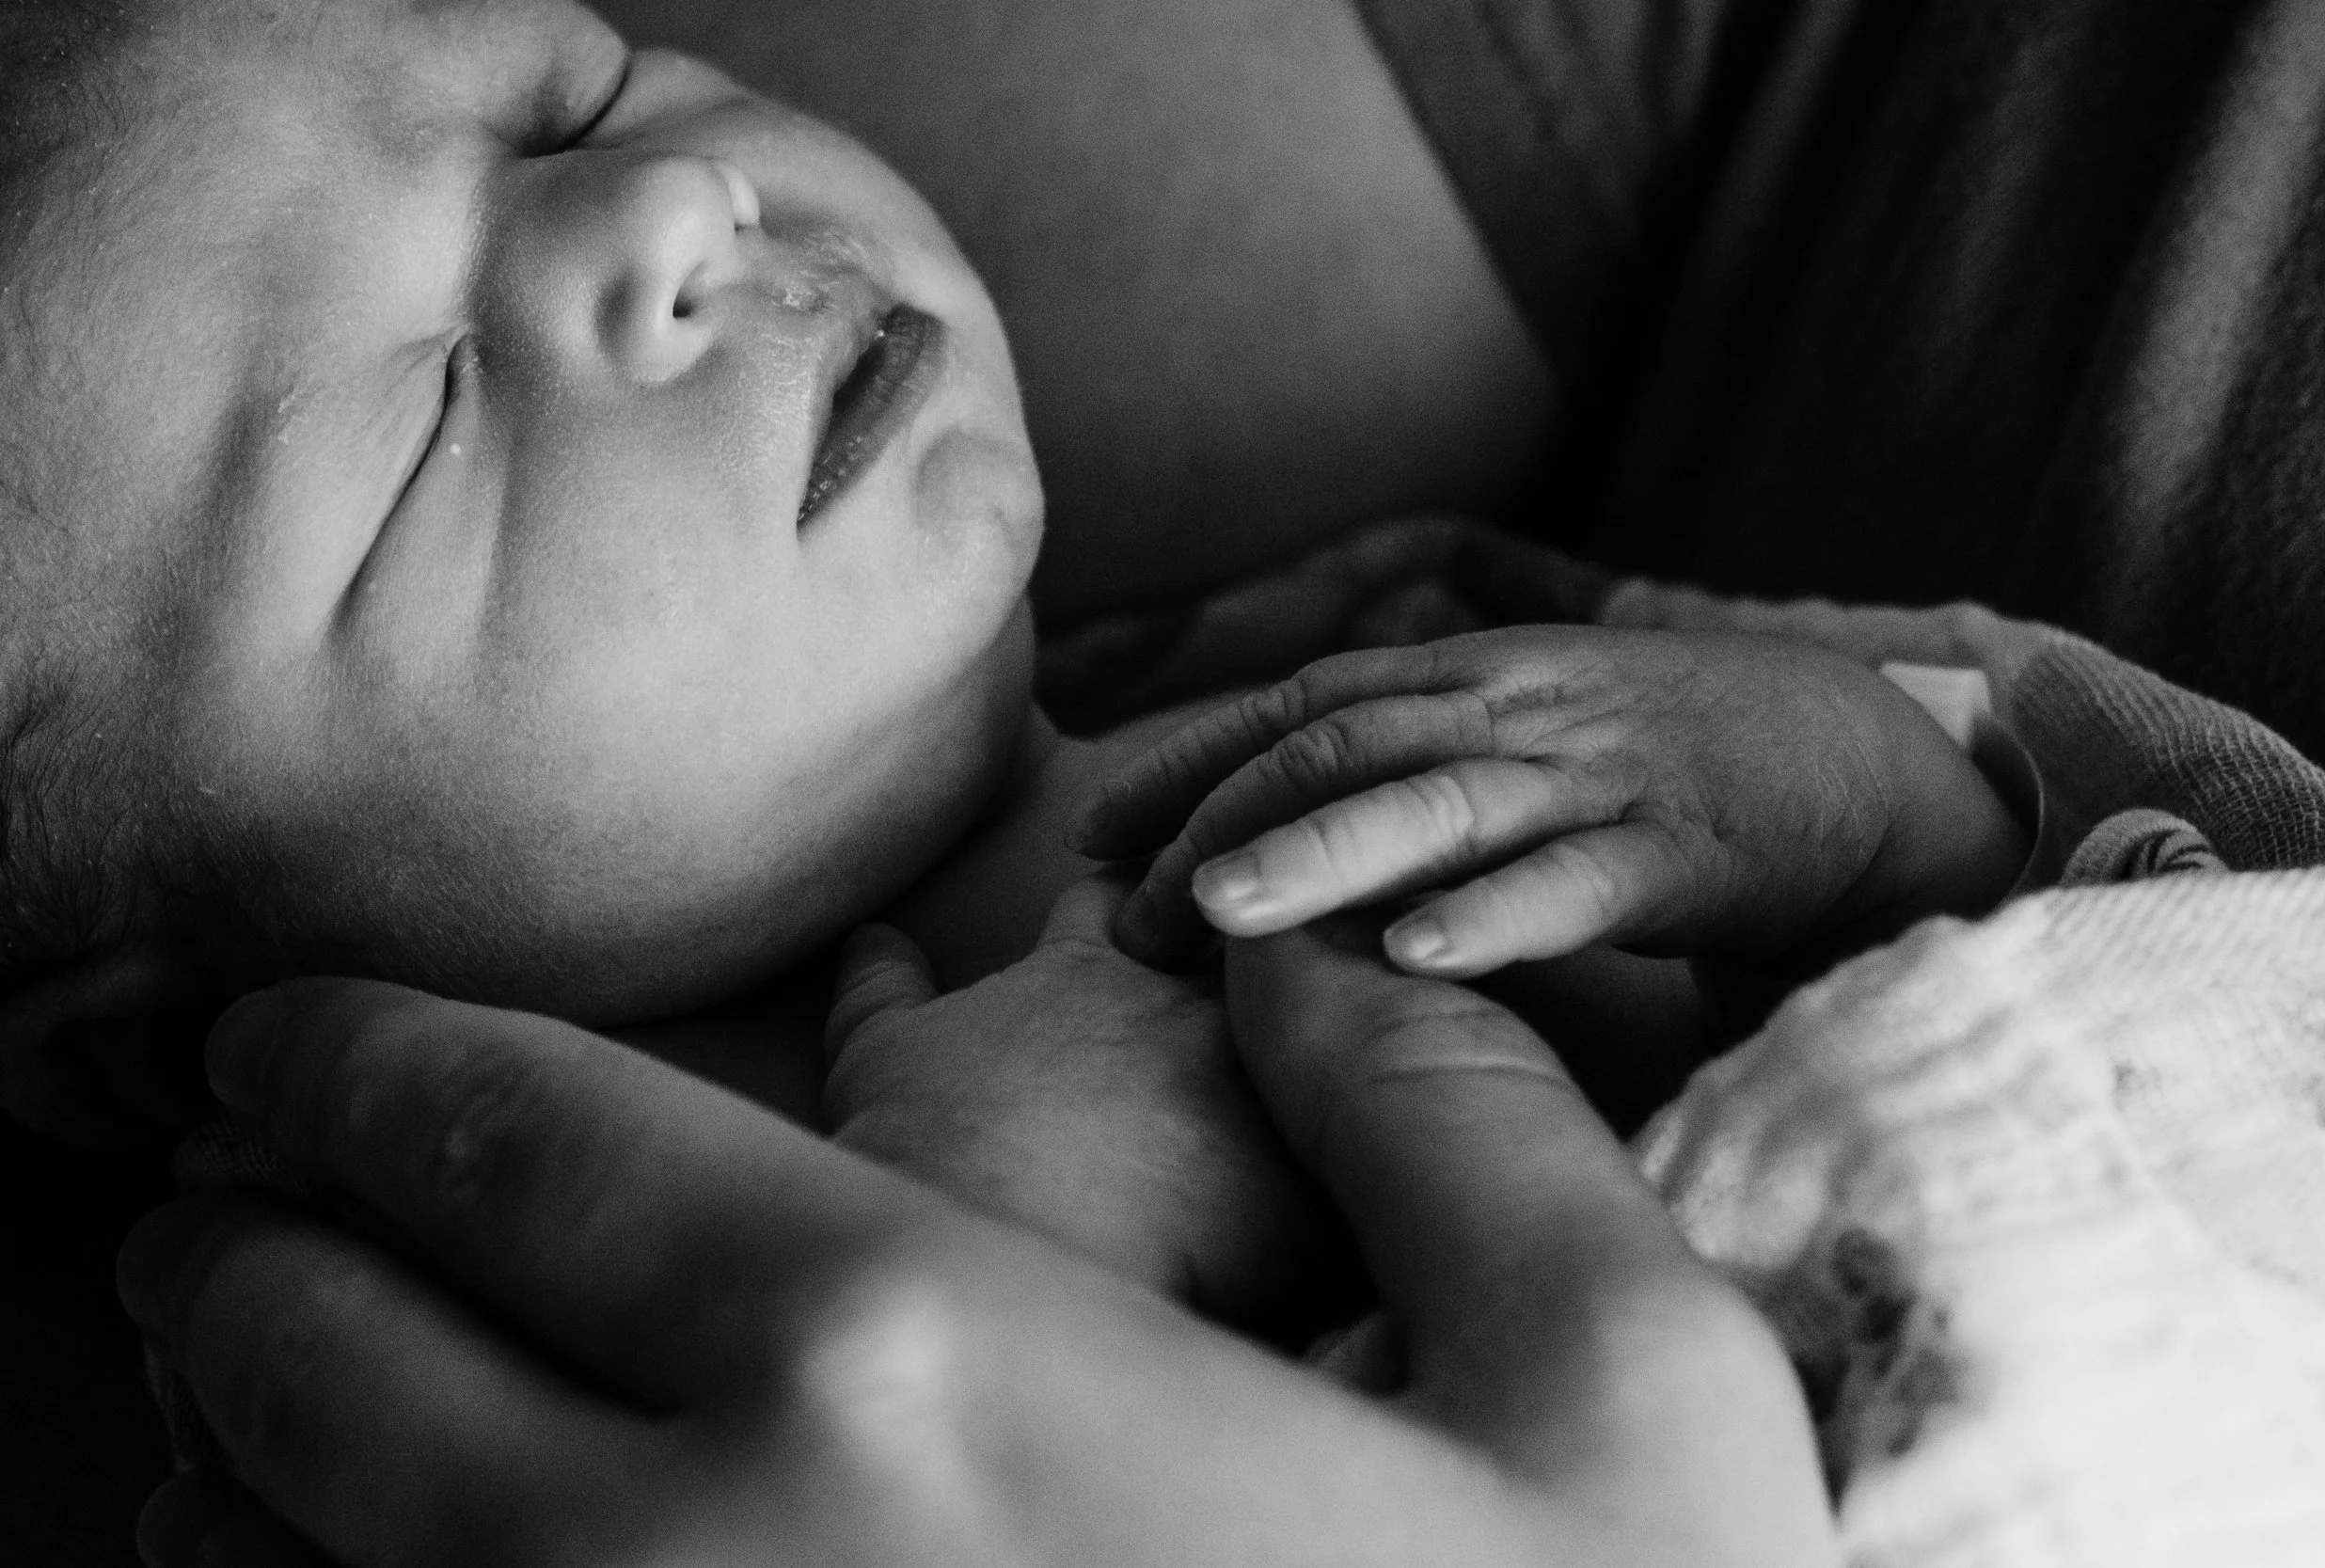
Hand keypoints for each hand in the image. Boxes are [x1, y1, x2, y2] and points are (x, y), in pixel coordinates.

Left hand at [119, 954, 1834, 1567]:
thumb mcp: (1626, 1396)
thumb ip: (1456, 1117)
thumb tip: (1312, 962)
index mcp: (917, 1372)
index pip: (520, 1137)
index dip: (364, 1061)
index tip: (286, 1041)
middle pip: (307, 1362)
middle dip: (243, 1255)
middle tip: (230, 1217)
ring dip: (223, 1482)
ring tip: (250, 1430)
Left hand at [1074, 626, 2025, 974]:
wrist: (1876, 766)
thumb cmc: (1680, 768)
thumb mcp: (1538, 740)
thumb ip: (1428, 761)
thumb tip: (1292, 823)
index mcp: (1481, 678)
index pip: (1304, 703)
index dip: (1190, 761)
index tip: (1092, 833)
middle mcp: (1522, 710)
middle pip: (1343, 746)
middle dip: (1219, 821)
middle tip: (1120, 912)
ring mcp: (1603, 773)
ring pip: (1441, 802)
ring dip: (1321, 856)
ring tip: (1219, 914)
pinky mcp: (1688, 848)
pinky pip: (1580, 879)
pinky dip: (1498, 913)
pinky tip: (1421, 954)